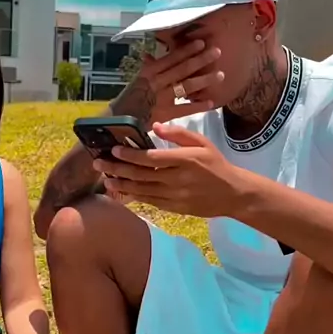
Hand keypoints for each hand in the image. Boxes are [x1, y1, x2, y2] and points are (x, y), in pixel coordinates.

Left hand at [94, 123, 248, 217]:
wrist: (233, 194)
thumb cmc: (216, 164)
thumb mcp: (202, 143)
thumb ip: (178, 134)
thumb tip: (155, 125)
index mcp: (185, 160)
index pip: (151, 158)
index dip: (130, 155)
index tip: (114, 150)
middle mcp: (177, 179)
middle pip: (140, 175)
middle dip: (117, 169)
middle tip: (98, 163)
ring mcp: (175, 196)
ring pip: (141, 190)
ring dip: (121, 184)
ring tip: (106, 179)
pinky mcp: (174, 208)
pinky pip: (149, 201)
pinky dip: (133, 196)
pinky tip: (122, 191)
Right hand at [111, 39, 223, 127]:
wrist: (118, 121)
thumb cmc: (128, 99)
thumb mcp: (137, 80)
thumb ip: (147, 68)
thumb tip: (150, 55)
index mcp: (150, 71)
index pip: (171, 57)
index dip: (187, 50)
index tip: (201, 43)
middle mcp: (157, 82)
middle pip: (182, 68)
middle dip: (200, 60)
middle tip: (217, 52)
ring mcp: (162, 98)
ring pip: (186, 86)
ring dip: (204, 80)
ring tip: (220, 75)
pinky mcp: (165, 114)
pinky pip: (184, 109)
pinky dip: (197, 106)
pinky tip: (211, 103)